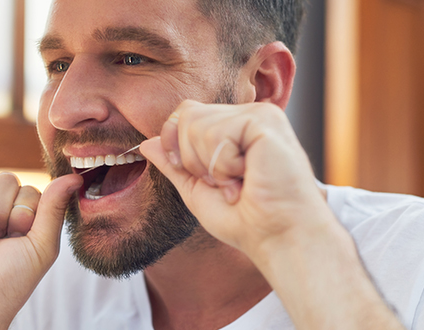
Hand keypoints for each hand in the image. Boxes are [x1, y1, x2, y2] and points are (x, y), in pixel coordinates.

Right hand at [0, 172, 81, 328]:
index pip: (29, 188)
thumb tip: (73, 177)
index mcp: (22, 218)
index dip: (26, 210)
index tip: (20, 236)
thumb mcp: (41, 246)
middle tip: (0, 243)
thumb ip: (55, 209)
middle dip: (5, 212)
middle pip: (5, 180)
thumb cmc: (10, 283)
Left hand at [139, 100, 330, 257]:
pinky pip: (217, 135)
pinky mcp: (265, 121)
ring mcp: (259, 115)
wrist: (277, 238)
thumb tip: (146, 143)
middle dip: (192, 159)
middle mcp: (248, 114)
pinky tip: (249, 178)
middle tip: (225, 183)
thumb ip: (173, 164)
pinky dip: (225, 166)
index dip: (178, 147)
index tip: (205, 179)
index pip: (185, 113)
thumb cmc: (246, 220)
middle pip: (185, 114)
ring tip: (239, 182)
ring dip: (210, 166)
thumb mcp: (197, 190)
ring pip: (195, 124)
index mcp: (234, 126)